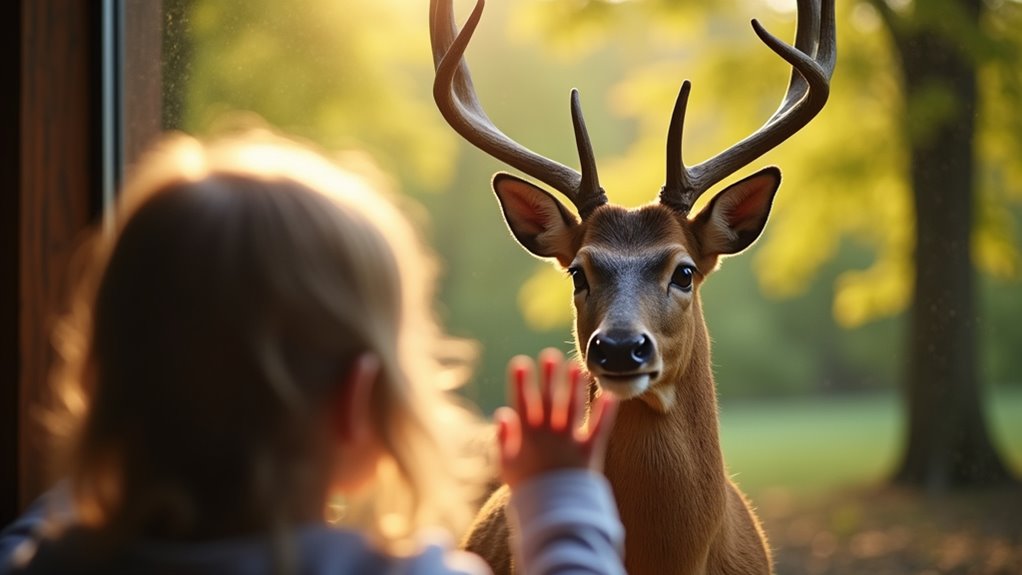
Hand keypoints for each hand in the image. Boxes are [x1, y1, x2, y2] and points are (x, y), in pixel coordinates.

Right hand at [495, 348, 617, 489]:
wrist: (551, 516)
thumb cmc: (527, 489)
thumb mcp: (507, 465)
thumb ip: (504, 439)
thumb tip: (503, 412)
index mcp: (527, 436)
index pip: (522, 403)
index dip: (521, 383)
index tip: (521, 363)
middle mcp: (548, 434)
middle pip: (549, 399)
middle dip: (549, 377)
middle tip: (551, 355)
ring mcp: (569, 441)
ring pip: (572, 408)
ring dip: (575, 386)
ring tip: (578, 365)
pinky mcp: (589, 452)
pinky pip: (599, 428)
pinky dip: (605, 412)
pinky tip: (610, 395)